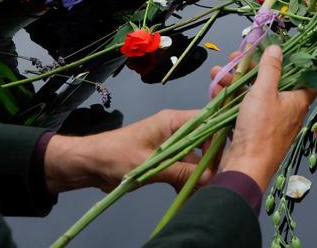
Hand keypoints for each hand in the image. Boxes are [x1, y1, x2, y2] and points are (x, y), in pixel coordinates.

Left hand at [44, 109, 211, 193]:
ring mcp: (170, 146)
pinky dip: (186, 181)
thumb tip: (210, 178)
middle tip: (217, 180)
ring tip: (203, 192)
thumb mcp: (149, 163)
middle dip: (210, 162)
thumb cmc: (115, 156)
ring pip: (194, 159)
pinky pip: (183, 169)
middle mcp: (175, 130)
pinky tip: (190, 195)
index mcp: (172, 121)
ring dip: (198, 175)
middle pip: (203, 142)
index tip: (227, 156)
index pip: (206, 121)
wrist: (89, 164)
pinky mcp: (164, 160)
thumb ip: (179, 171)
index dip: (219, 136)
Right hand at [218, 46, 315, 185]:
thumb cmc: (260, 130)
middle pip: (272, 82)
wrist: (244, 169)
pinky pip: (243, 110)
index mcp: (297, 100)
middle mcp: (286, 111)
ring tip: (217, 72)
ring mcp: (269, 122)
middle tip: (236, 57)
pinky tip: (215, 91)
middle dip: (252, 69)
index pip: (304, 76)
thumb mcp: (264, 92)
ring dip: (235, 82)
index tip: (279, 50)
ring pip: (254, 95)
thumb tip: (277, 48)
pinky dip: (231, 100)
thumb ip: (270, 68)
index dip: (293, 62)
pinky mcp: (253, 132)